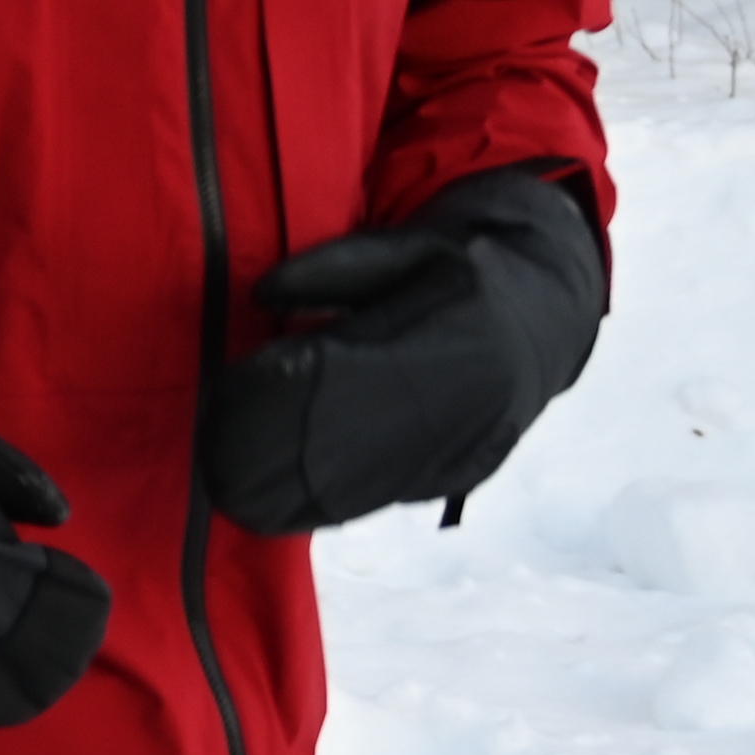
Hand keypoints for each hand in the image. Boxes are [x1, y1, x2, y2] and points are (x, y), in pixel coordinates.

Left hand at [198, 169, 603, 533]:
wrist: (543, 316)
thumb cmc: (459, 271)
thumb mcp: (406, 246)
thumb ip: (332, 269)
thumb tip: (262, 295)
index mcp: (447, 329)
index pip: (341, 374)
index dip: (273, 394)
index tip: (222, 395)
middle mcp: (458, 400)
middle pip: (343, 445)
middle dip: (267, 457)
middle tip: (210, 456)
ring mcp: (460, 447)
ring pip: (359, 487)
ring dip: (283, 495)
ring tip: (227, 487)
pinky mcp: (454, 477)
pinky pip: (378, 500)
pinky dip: (317, 508)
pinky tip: (272, 505)